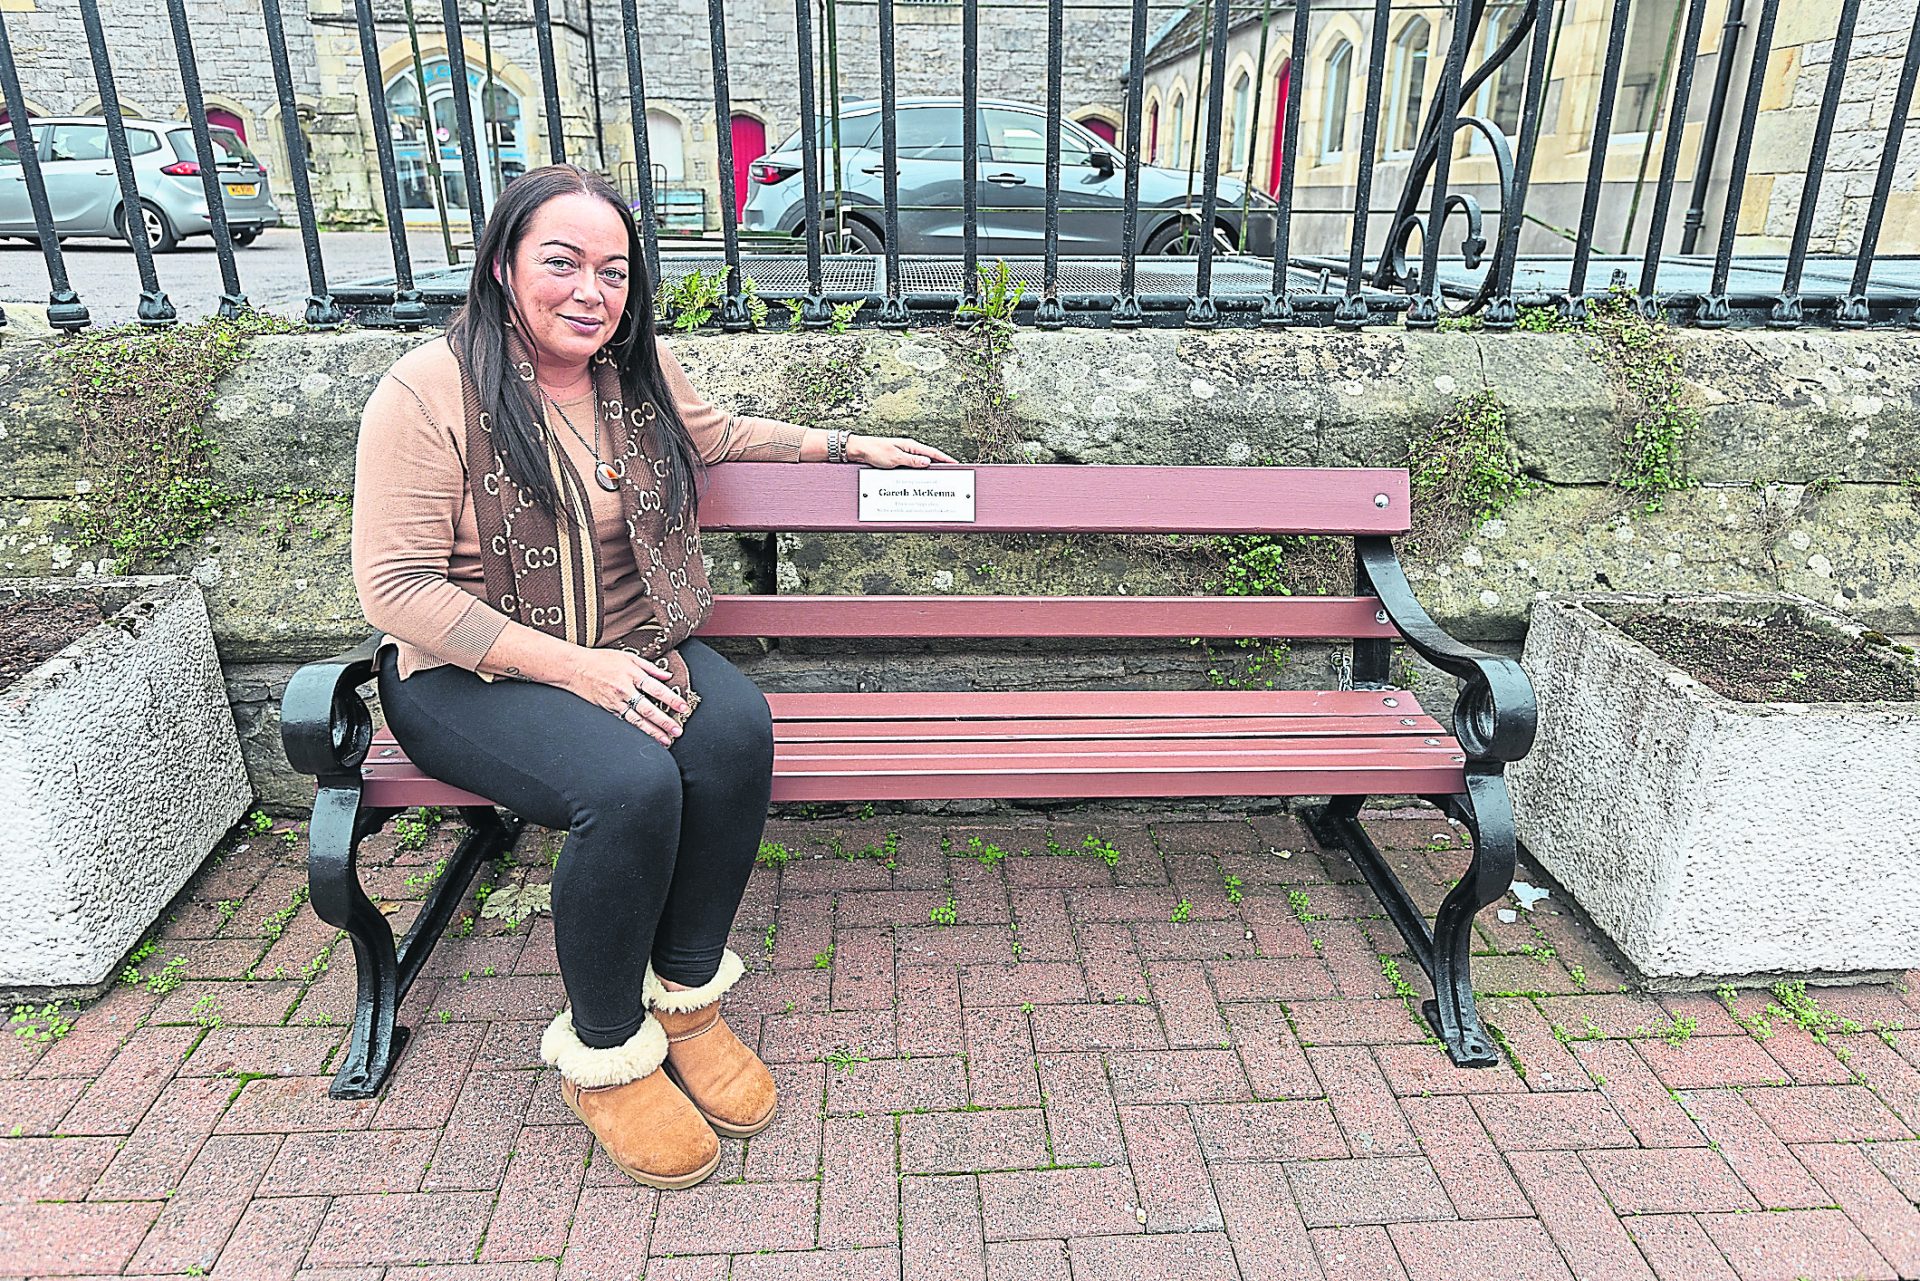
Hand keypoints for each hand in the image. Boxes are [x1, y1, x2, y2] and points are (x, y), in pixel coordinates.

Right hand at [565, 647, 687, 746]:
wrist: (574, 668)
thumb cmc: (601, 660)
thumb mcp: (627, 657)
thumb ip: (649, 667)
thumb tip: (667, 676)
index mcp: (631, 674)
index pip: (656, 689)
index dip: (671, 699)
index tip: (683, 708)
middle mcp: (624, 689)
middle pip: (648, 709)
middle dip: (664, 722)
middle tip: (677, 731)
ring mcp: (614, 701)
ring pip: (637, 720)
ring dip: (652, 732)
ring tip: (665, 740)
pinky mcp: (607, 709)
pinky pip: (625, 722)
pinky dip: (637, 730)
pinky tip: (646, 737)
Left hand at [846, 435, 958, 468]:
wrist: (859, 450)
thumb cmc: (874, 451)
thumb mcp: (894, 458)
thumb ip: (912, 460)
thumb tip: (928, 462)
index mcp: (910, 446)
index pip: (932, 453)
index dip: (945, 459)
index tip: (956, 464)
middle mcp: (908, 449)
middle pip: (929, 459)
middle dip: (940, 466)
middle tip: (950, 474)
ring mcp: (903, 455)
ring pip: (920, 464)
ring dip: (928, 470)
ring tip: (938, 478)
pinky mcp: (897, 460)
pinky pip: (911, 467)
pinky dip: (917, 472)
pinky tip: (919, 478)